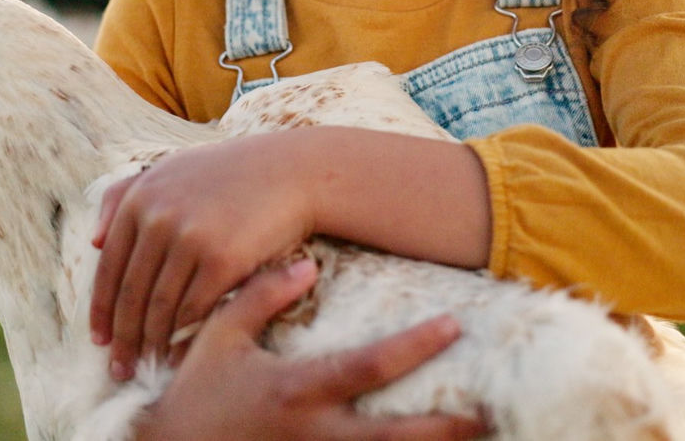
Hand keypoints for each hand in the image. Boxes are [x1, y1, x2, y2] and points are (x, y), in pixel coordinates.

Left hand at [92, 133, 314, 379]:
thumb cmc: (231, 175)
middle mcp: (159, 217)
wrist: (293, 173)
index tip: (99, 340)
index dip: (101, 310)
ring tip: (149, 367)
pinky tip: (181, 355)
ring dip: (151, 344)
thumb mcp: (172, 170)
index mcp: (140, 198)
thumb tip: (93, 241)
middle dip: (123, 338)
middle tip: (120, 369)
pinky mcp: (224, 259)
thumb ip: (125, 194)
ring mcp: (190, 238)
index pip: (109, 267)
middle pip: (130, 293)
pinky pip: (194, 309)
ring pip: (160, 307)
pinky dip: (184, 337)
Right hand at [134, 258, 487, 440]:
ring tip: (474, 437)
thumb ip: (261, 296)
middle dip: (446, 429)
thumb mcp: (221, 338)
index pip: (369, 366)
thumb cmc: (194, 396)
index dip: (415, 346)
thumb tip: (308, 261)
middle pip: (396, 438)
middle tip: (490, 412)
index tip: (454, 326)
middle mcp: (314, 436)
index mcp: (296, 391)